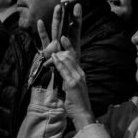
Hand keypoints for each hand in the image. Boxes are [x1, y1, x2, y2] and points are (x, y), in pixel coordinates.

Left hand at [38, 3, 91, 127]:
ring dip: (63, 48)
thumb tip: (58, 62)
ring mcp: (77, 76)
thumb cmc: (74, 101)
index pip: (75, 49)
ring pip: (69, 59)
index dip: (72, 36)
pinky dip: (59, 63)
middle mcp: (79, 70)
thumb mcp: (69, 85)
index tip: (70, 23)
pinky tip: (55, 57)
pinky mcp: (73, 83)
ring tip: (60, 38)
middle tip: (68, 25)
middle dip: (72, 36)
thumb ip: (64, 73)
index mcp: (78, 70)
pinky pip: (65, 71)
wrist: (82, 114)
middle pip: (74, 49)